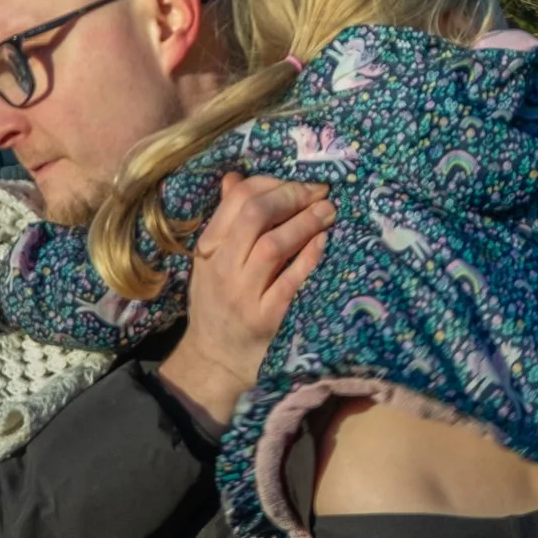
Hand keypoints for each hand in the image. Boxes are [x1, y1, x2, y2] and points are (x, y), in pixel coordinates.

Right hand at [156, 174, 334, 434]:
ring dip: (305, 222)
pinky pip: (292, 280)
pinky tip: (323, 242)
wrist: (214, 360)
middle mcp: (223, 269)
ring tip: (328, 211)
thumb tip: (235, 177)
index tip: (296, 183)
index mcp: (209, 250)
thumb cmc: (217, 305)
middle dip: (292, 196)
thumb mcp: (211, 261)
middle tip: (319, 191)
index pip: (236, 200)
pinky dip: (310, 256)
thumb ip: (225, 221)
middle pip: (255, 216)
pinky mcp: (267, 318)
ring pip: (273, 245)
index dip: (271, 182)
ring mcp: (245, 295)